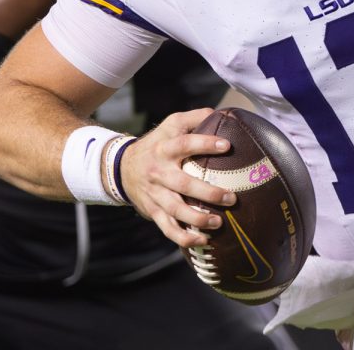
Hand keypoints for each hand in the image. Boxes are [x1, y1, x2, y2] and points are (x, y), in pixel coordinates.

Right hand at [119, 108, 236, 248]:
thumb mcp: (171, 125)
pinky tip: (203, 240)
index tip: (227, 146)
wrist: (122, 168)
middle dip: (208, 193)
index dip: (205, 144)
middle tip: (231, 198)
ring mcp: (155, 194)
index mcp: (165, 148)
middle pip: (183, 184)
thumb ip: (195, 118)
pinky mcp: (153, 212)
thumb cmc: (157, 144)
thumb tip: (222, 114)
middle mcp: (159, 172)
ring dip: (198, 219)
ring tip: (218, 222)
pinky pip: (169, 229)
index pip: (185, 144)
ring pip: (176, 210)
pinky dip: (185, 238)